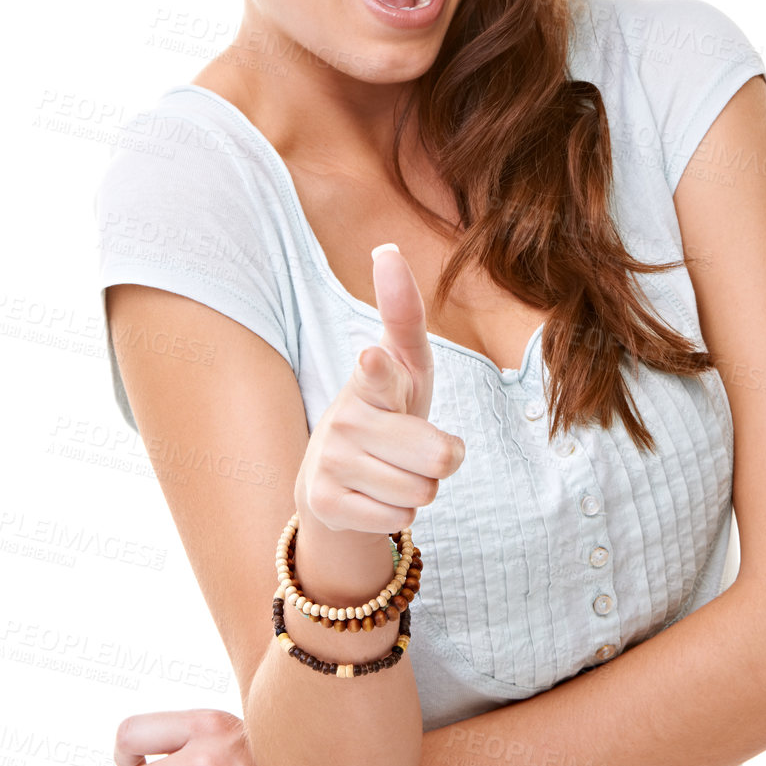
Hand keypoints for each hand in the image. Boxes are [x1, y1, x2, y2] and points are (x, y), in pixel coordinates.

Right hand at [294, 243, 466, 535]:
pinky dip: (398, 514)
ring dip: (419, 488)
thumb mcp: (405, 363)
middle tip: (414, 449)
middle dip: (441, 460)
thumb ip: (403, 313)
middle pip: (439, 456)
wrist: (335, 477)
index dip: (380, 369)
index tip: (372, 357)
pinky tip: (374, 496)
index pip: (380, 372)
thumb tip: (386, 246)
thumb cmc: (388, 410)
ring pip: (424, 492)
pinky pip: (401, 519)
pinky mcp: (324, 501)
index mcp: (372, 379)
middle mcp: (347, 417)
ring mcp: (332, 460)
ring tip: (391, 471)